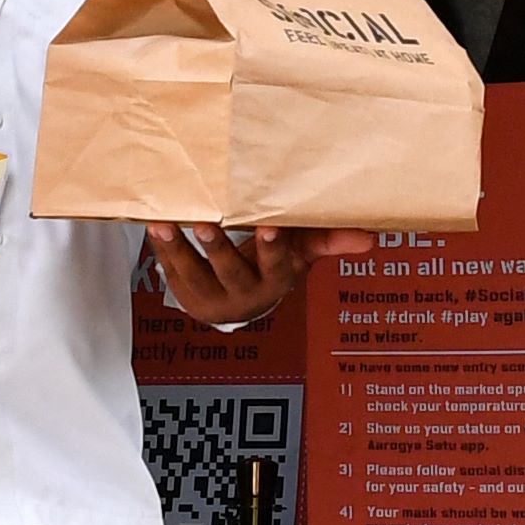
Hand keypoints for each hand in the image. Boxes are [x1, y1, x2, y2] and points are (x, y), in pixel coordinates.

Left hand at [147, 222, 316, 328]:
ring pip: (193, 275)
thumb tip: (371, 238)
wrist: (241, 300)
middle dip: (218, 248)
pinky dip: (162, 251)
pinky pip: (171, 273)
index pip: (277, 265)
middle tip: (206, 224)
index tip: (269, 227)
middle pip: (231, 272)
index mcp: (275, 281)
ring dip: (178, 249)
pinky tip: (153, 226)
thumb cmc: (275, 263)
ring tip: (164, 225)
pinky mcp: (186, 295)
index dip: (272, 248)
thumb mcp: (302, 252)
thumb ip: (331, 241)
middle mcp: (244, 294)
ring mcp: (212, 298)